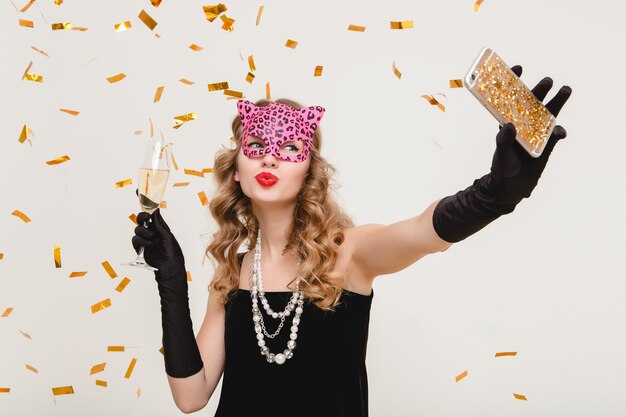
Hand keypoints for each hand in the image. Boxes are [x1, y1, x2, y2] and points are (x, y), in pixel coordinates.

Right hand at [132, 208, 184, 279]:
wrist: (168, 266)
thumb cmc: (171, 250)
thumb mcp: (167, 235)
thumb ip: (159, 224)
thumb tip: (155, 211)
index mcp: (159, 226)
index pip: (151, 213)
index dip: (146, 204)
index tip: (139, 192)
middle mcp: (151, 230)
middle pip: (141, 219)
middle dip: (142, 217)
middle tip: (145, 219)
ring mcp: (145, 238)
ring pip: (137, 229)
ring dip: (145, 233)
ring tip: (153, 240)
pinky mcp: (140, 246)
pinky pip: (135, 239)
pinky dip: (141, 242)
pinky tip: (149, 245)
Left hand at [489, 65, 571, 200]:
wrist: (512, 186)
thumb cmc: (502, 167)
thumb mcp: (500, 153)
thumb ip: (503, 140)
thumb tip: (508, 126)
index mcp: (508, 121)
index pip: (511, 98)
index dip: (514, 82)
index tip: (518, 67)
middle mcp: (524, 123)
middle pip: (533, 102)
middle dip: (540, 89)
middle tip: (547, 80)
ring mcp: (537, 132)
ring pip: (548, 113)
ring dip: (557, 101)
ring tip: (565, 89)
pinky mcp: (547, 143)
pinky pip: (555, 134)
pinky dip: (558, 131)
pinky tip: (559, 132)